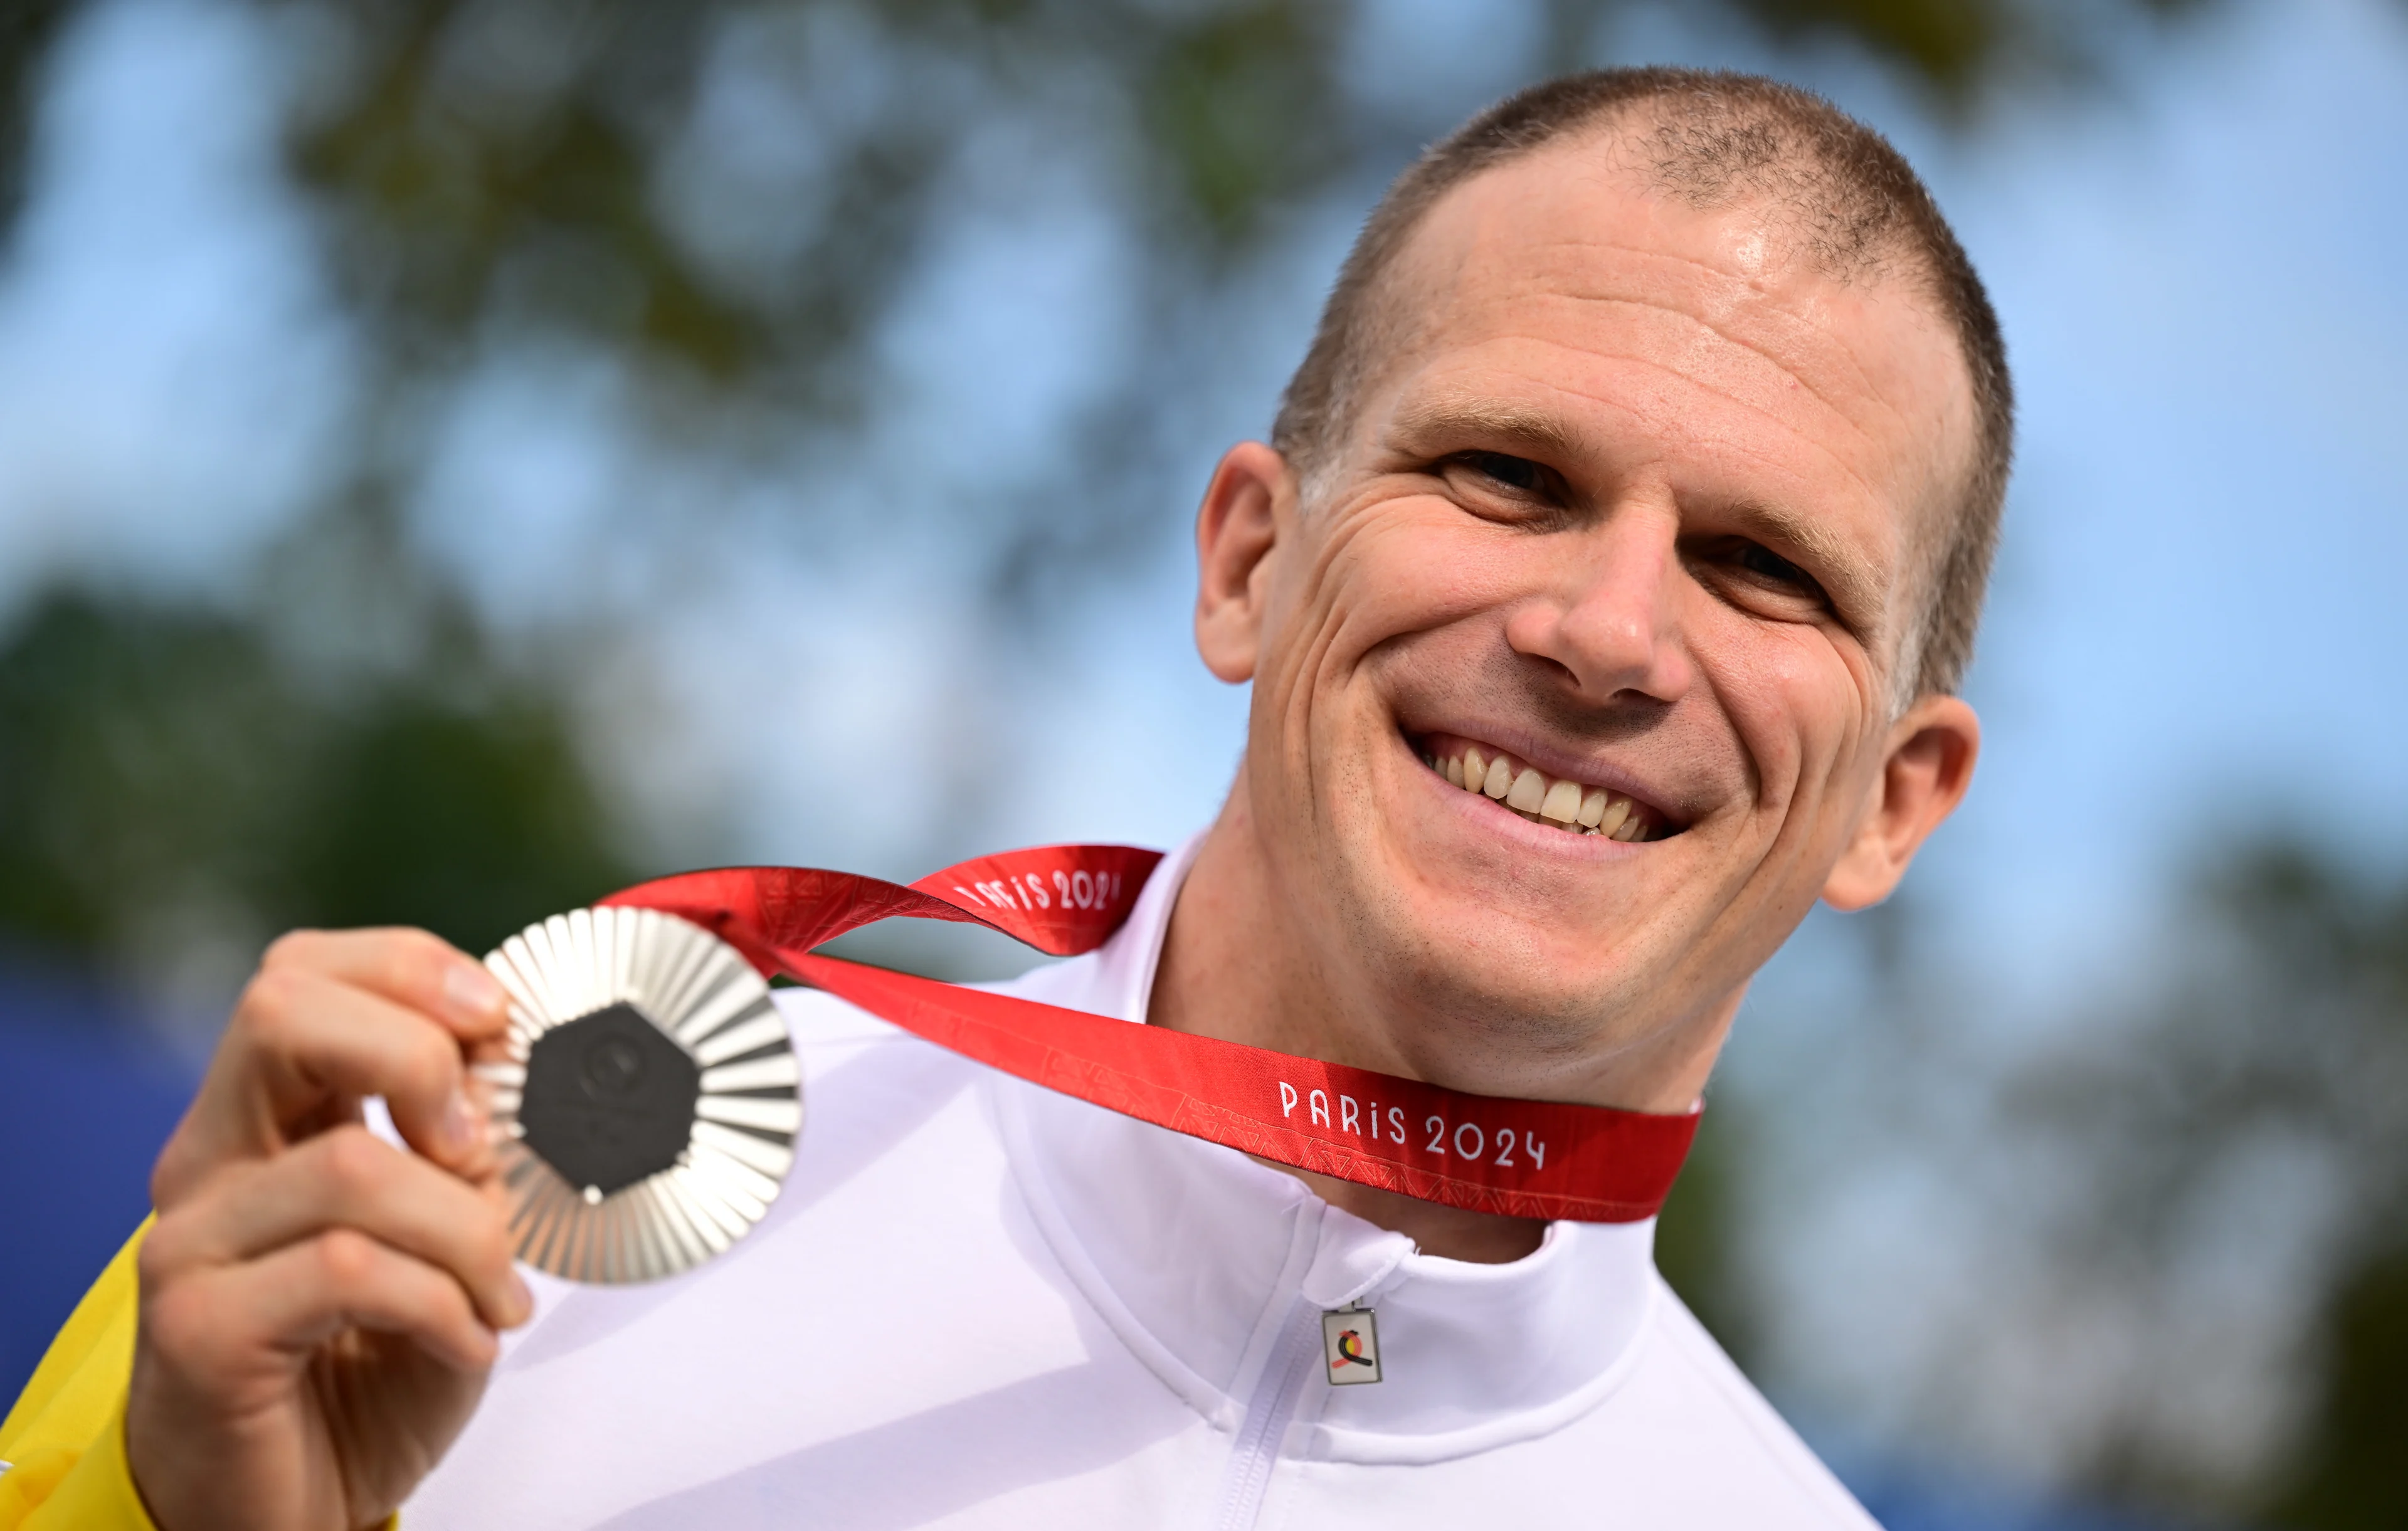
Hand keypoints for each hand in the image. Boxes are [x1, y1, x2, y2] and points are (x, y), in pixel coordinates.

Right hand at [127, 929, 533, 1530]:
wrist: (294, 1509)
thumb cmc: (367, 1373)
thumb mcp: (442, 1241)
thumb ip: (464, 1160)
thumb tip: (514, 1086)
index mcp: (265, 1124)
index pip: (302, 971)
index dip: (409, 968)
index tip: (499, 1025)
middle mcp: (210, 1164)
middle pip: (282, 1009)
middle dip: (417, 1051)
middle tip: (481, 1143)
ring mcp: (190, 1243)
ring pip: (353, 1163)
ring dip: (468, 1230)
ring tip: (497, 1294)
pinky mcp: (198, 1329)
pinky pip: (349, 1270)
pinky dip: (442, 1303)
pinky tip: (468, 1339)